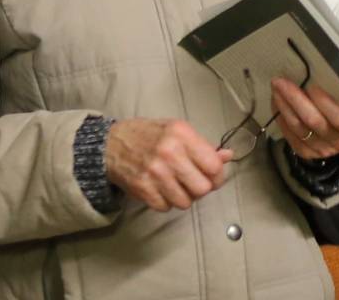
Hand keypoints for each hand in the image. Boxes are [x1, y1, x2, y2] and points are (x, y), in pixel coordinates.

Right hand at [105, 118, 231, 211]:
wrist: (110, 144)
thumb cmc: (148, 135)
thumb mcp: (177, 130)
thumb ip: (202, 145)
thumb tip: (228, 156)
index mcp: (181, 134)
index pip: (214, 165)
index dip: (217, 175)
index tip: (212, 176)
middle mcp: (169, 153)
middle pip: (203, 188)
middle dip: (200, 188)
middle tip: (192, 182)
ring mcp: (155, 173)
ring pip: (186, 202)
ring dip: (183, 197)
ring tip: (174, 184)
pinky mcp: (143, 189)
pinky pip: (166, 208)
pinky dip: (166, 202)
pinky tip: (160, 188)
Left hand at [270, 79, 338, 160]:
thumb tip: (319, 70)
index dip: (324, 102)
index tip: (311, 85)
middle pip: (314, 121)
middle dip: (295, 99)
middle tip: (280, 81)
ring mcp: (322, 150)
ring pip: (299, 128)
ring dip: (284, 107)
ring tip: (275, 89)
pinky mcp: (307, 152)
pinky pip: (290, 136)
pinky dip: (281, 119)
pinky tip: (276, 104)